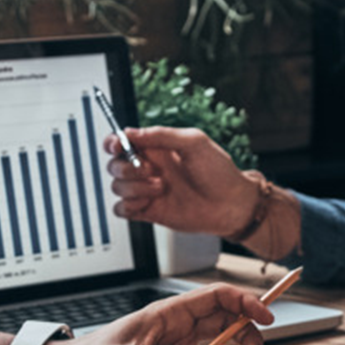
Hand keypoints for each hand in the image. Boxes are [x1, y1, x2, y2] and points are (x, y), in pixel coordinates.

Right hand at [104, 126, 258, 236]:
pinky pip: (121, 209)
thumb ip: (162, 135)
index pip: (121, 141)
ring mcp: (147, 190)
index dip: (113, 142)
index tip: (118, 145)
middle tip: (152, 170)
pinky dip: (129, 206)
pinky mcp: (148, 211)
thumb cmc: (219, 172)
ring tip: (161, 187)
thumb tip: (132, 132)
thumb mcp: (194, 143)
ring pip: (117, 186)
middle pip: (114, 164)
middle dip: (127, 167)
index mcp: (157, 148)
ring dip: (134, 187)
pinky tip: (148, 202)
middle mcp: (149, 168)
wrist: (231, 205)